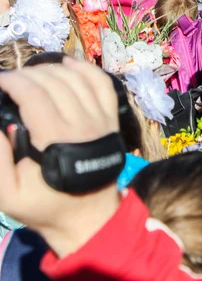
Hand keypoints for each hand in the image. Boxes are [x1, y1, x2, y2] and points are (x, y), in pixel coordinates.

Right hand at [0, 59, 120, 256]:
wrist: (88, 217)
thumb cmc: (46, 206)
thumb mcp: (8, 195)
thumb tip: (0, 125)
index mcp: (55, 140)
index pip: (33, 94)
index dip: (13, 81)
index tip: (0, 80)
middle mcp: (82, 124)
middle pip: (54, 82)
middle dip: (28, 74)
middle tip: (11, 80)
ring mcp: (101, 120)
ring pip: (76, 78)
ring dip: (51, 69)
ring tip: (32, 74)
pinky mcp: (112, 120)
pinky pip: (102, 84)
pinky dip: (85, 68)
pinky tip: (67, 63)